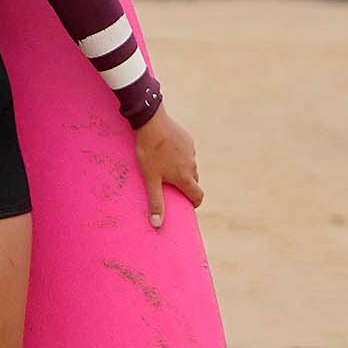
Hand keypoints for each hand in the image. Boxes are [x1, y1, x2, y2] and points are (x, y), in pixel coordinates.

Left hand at [132, 109, 202, 228]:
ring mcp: (191, 151)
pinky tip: (166, 150)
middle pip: (193, 181)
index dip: (194, 202)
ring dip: (182, 169)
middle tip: (171, 186)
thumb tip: (157, 224)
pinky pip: (186, 151)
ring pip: (189, 165)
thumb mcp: (150, 179)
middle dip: (186, 186)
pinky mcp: (187, 139)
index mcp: (185, 177)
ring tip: (165, 166)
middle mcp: (192, 165)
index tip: (188, 205)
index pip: (198, 195)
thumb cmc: (150, 152)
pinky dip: (179, 155)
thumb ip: (155, 201)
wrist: (152, 123)